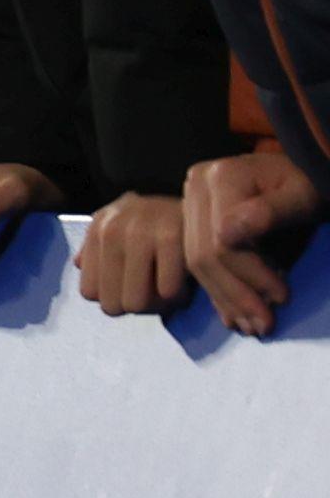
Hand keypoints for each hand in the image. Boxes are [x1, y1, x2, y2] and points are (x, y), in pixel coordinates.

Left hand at [77, 190, 190, 318]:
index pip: (89, 292)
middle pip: (111, 303)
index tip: (131, 291)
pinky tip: (184, 284)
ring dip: (156, 306)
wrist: (201, 199)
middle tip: (154, 296)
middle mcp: (112, 229)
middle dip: (135, 306)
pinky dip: (177, 296)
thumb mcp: (119, 227)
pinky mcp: (171, 236)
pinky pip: (166, 292)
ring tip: (169, 291)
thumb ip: (95, 249)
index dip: (113, 298)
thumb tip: (79, 266)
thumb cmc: (155, 222)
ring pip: (136, 303)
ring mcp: (139, 232)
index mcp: (97, 230)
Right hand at [184, 145, 320, 335]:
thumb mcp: (302, 195)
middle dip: (236, 294)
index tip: (282, 298)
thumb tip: (228, 235)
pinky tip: (233, 314)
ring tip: (253, 325)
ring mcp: (189, 202)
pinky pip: (196, 260)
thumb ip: (270, 211)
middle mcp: (195, 187)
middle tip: (264, 325)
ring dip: (225, 299)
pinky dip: (217, 290)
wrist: (300, 172)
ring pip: (196, 263)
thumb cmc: (308, 184)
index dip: (250, 275)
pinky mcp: (191, 218)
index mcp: (219, 178)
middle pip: (203, 254)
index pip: (222, 240)